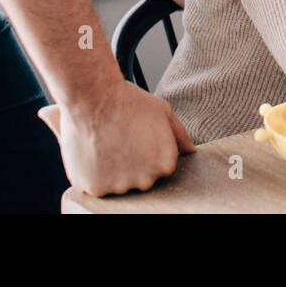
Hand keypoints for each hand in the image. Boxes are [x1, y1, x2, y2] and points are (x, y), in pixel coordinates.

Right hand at [38, 80, 196, 195]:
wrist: (95, 98)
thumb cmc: (128, 102)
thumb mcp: (163, 112)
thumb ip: (179, 135)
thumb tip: (190, 149)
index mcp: (165, 164)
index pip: (160, 168)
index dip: (149, 152)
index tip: (138, 138)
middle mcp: (146, 180)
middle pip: (141, 179)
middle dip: (133, 164)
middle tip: (122, 140)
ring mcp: (121, 186)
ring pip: (118, 184)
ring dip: (114, 171)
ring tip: (108, 143)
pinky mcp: (97, 188)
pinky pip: (98, 186)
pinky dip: (95, 174)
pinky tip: (96, 152)